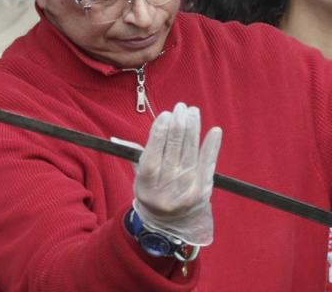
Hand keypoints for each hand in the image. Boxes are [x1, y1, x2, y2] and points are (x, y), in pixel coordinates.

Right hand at [133, 102, 221, 245]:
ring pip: (190, 152)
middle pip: (173, 149)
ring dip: (193, 128)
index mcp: (147, 184)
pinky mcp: (203, 190)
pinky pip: (209, 164)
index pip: (153, 153)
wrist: (171, 223)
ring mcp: (187, 189)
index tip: (166, 115)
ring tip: (193, 111)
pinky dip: (212, 146)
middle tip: (180, 107)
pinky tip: (215, 130)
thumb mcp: (139, 179)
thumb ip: (135, 156)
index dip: (160, 132)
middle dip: (178, 124)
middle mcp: (167, 186)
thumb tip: (116, 139)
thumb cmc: (153, 192)